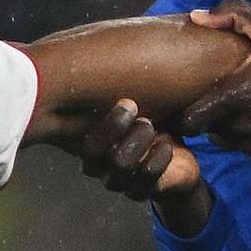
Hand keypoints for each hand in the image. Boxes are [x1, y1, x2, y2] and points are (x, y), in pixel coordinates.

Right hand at [76, 98, 210, 234]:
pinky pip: (146, 177)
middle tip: (134, 106)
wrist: (175, 162)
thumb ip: (121, 91)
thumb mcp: (136, 106)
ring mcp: (117, 181)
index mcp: (89, 141)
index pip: (74, 134)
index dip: (95, 118)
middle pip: (92, 152)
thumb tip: (115, 59)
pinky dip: (158, 158)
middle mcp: (97, 164)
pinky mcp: (139, 192)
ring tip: (150, 126)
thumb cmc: (148, 125)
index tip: (122, 98)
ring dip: (137, 141)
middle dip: (113, 126)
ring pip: (119, 165)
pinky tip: (166, 146)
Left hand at [180, 0, 250, 161]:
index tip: (194, 96)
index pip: (189, 120)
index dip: (186, 110)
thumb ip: (232, 14)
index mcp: (234, 97)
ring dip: (231, 127)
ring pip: (228, 142)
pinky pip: (250, 151)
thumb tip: (196, 18)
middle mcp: (240, 128)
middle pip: (207, 130)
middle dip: (211, 116)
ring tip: (248, 104)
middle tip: (223, 95)